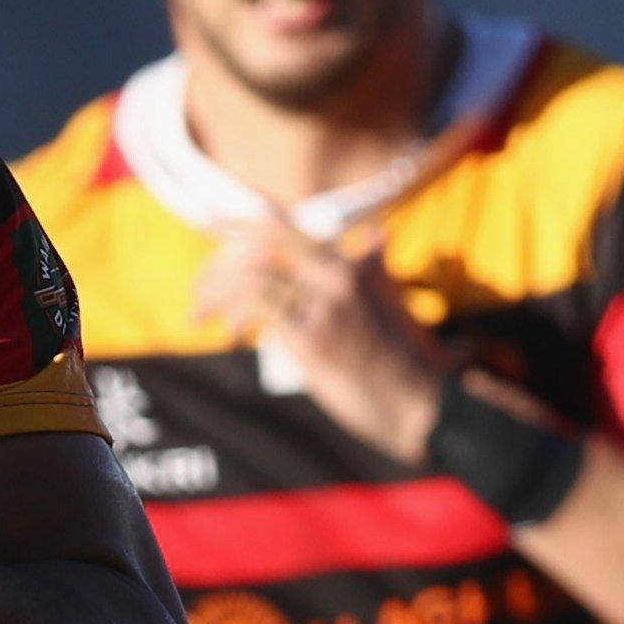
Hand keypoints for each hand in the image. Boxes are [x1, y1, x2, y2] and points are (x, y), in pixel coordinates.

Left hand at [193, 220, 446, 464]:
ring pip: (250, 277)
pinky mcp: (313, 338)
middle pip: (257, 247)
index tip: (208, 227)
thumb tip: (377, 232)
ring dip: (213, 295)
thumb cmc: (405, 353)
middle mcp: (335, 275)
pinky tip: (234, 333)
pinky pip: (257, 310)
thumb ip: (374, 264)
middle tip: (197, 292)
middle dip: (216, 266)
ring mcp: (324, 305)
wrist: (426, 400)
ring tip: (199, 318)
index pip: (281, 228)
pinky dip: (235, 316)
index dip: (239, 224)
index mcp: (347, 264)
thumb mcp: (390, 297)